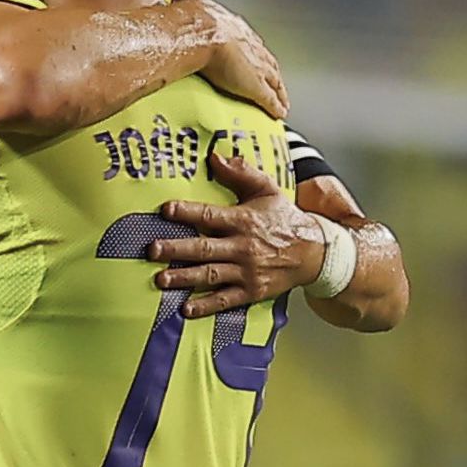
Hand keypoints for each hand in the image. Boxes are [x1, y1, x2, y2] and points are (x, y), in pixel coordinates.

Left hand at [149, 152, 323, 316]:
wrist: (314, 252)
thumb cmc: (284, 219)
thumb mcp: (267, 189)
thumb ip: (241, 173)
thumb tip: (215, 157)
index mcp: (243, 220)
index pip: (210, 215)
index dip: (187, 212)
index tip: (166, 210)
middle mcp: (243, 247)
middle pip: (204, 248)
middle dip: (176, 249)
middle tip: (153, 250)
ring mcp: (247, 272)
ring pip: (210, 275)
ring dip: (184, 278)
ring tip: (161, 279)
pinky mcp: (251, 291)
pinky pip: (225, 299)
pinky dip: (206, 305)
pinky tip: (186, 308)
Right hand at [193, 0, 288, 119]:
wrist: (201, 32)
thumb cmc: (194, 20)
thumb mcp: (192, 4)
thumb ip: (189, 3)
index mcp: (237, 28)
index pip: (251, 43)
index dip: (255, 52)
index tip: (255, 58)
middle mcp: (253, 47)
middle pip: (268, 62)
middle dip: (272, 73)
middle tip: (274, 82)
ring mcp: (257, 67)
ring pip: (275, 81)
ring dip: (279, 92)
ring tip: (281, 102)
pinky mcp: (257, 86)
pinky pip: (270, 100)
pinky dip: (276, 107)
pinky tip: (280, 113)